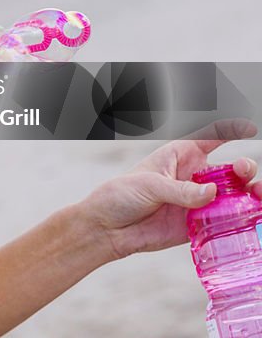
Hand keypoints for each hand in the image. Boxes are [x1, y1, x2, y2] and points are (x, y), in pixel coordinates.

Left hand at [80, 119, 260, 261]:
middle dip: (244, 168)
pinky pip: (225, 222)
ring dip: (249, 194)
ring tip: (255, 194)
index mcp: (180, 156)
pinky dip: (239, 220)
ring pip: (234, 195)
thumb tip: (212, 193)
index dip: (230, 130)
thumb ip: (181, 190)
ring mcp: (199, 201)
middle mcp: (194, 177)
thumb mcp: (149, 185)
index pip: (210, 137)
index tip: (248, 128)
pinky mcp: (199, 224)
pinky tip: (245, 219)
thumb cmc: (122, 196)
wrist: (108, 228)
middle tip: (242, 171)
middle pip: (230, 168)